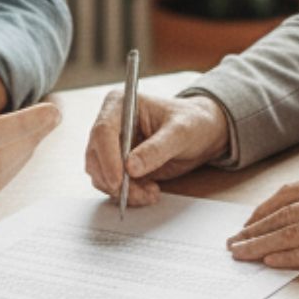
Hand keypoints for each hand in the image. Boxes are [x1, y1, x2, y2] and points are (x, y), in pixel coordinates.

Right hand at [83, 90, 230, 207]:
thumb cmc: (193, 122)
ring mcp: (113, 146)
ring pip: (101, 175)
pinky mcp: (119, 165)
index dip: (107, 157)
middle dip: (115, 180)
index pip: (103, 130)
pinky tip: (150, 192)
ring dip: (122, 191)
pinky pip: (113, 185)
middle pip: (95, 156)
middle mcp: (111, 124)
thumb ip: (157, 148)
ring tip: (150, 193)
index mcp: (121, 104)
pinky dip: (128, 194)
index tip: (119, 180)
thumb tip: (131, 167)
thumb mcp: (181, 132)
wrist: (202, 133)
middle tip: (138, 194)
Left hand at [225, 167, 298, 270]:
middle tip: (233, 241)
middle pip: (283, 214)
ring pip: (291, 233)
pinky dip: (286, 257)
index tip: (247, 221)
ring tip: (241, 253)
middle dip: (253, 228)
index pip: (289, 193)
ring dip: (260, 244)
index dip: (263, 208)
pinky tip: (269, 260)